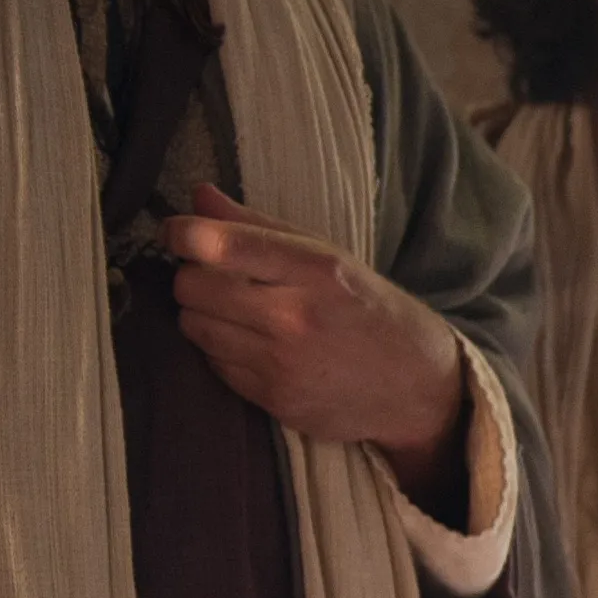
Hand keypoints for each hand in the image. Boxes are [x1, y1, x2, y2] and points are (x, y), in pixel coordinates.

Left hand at [165, 185, 468, 504]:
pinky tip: (255, 346)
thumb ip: (259, 227)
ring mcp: (283, 364)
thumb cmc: (369, 310)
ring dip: (204, 315)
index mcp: (314, 268)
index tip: (179, 234)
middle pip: (190, 286)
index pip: (217, 244)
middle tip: (218, 278)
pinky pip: (213, 364)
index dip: (182, 235)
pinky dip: (222, 351)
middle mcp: (295, 317)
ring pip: (193, 326)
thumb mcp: (328, 256)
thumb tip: (196, 198)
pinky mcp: (274, 400)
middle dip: (194, 277)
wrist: (418, 386)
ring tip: (239, 314)